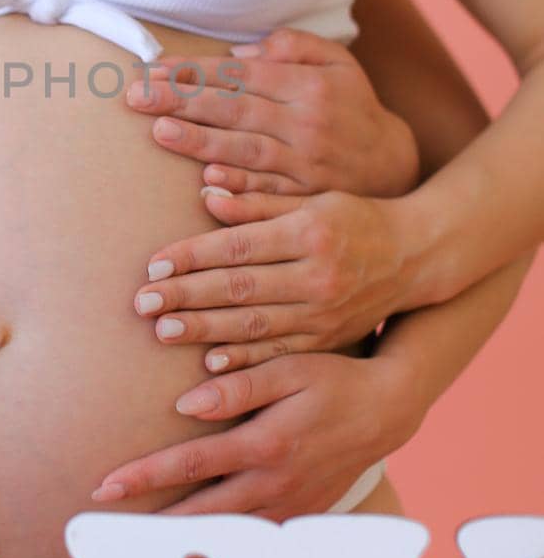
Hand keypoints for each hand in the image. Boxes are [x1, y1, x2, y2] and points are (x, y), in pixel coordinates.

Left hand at [91, 350, 414, 528]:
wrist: (386, 411)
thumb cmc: (333, 381)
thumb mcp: (290, 370)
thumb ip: (239, 387)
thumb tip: (187, 404)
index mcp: (266, 445)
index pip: (191, 463)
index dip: (145, 476)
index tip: (105, 487)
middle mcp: (274, 485)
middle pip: (199, 514)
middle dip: (148, 525)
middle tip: (104, 534)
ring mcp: (288, 507)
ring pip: (225, 539)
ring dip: (180, 551)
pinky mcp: (298, 516)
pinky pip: (251, 545)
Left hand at [127, 27, 419, 197]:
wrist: (394, 165)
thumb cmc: (352, 107)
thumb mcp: (338, 63)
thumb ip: (294, 46)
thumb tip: (240, 50)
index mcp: (309, 85)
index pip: (242, 74)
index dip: (196, 72)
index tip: (155, 71)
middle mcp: (307, 123)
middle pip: (236, 109)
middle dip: (183, 101)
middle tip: (138, 96)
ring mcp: (307, 164)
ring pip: (247, 151)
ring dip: (201, 142)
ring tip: (160, 131)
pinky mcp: (307, 198)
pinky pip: (270, 194)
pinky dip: (241, 189)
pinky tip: (208, 185)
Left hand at [133, 187, 414, 370]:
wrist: (415, 257)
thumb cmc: (353, 218)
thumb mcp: (312, 200)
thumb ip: (259, 202)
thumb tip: (207, 193)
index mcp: (309, 232)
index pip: (239, 245)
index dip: (194, 255)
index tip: (154, 264)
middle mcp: (316, 275)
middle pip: (240, 287)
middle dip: (187, 295)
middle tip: (142, 303)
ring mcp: (324, 312)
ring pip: (255, 323)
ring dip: (204, 329)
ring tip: (162, 331)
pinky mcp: (329, 339)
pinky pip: (280, 353)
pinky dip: (244, 360)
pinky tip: (209, 364)